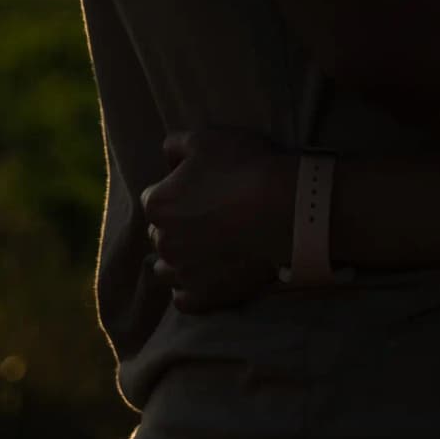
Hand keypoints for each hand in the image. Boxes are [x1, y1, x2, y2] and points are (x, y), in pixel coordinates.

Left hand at [141, 126, 295, 312]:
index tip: (202, 191)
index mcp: (158, 203)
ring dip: (178, 261)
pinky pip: (182, 299)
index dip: (177, 192)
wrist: (285, 209)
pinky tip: (208, 276)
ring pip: (165, 269)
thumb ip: (176, 144)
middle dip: (177, 227)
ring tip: (205, 251)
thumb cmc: (246, 169)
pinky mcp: (203, 296)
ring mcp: (182, 272)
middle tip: (210, 219)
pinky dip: (191, 289)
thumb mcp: (206, 139)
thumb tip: (167, 156)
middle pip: (160, 234)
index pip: (154, 198)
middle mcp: (163, 241)